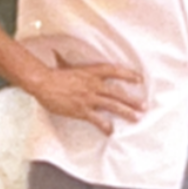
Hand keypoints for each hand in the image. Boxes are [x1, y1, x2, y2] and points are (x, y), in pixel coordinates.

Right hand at [24, 58, 143, 134]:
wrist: (43, 83)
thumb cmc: (55, 75)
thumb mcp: (71, 67)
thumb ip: (79, 67)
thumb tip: (73, 57)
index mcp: (92, 72)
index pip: (114, 71)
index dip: (128, 75)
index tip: (139, 79)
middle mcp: (93, 85)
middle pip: (118, 92)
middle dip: (132, 100)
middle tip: (144, 106)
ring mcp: (88, 98)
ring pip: (112, 105)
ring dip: (126, 112)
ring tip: (136, 118)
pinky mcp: (81, 110)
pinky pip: (97, 119)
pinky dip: (105, 126)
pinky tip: (110, 131)